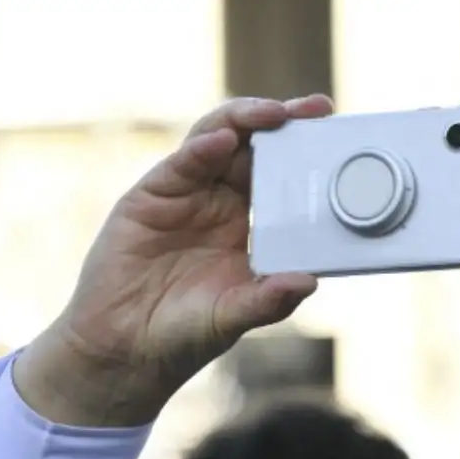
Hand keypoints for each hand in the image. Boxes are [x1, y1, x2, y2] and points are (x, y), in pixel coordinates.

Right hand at [13, 94, 334, 427]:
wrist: (125, 348)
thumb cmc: (184, 334)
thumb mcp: (234, 318)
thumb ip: (270, 299)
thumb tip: (310, 280)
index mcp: (248, 227)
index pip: (282, 178)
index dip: (305, 156)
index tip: (335, 138)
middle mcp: (220, 203)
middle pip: (255, 147)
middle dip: (285, 123)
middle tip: (317, 110)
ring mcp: (185, 195)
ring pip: (220, 141)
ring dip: (246, 122)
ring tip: (274, 114)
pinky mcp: (150, 196)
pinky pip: (181, 163)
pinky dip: (203, 148)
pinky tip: (223, 142)